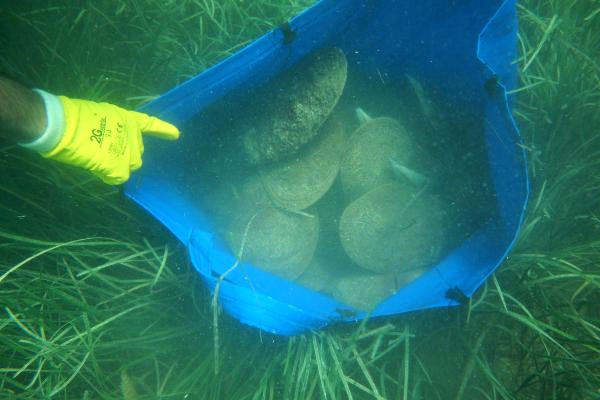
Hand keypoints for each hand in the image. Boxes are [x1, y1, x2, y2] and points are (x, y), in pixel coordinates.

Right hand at [44, 96, 178, 184]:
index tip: (176, 135)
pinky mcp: (120, 165)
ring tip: (97, 159)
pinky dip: (110, 176)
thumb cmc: (72, 117)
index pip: (150, 124)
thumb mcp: (98, 116)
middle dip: (124, 155)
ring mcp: (128, 150)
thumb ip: (109, 128)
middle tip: (102, 151)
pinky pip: (119, 177)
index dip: (163, 130)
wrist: (63, 124)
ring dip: (117, 166)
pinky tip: (99, 170)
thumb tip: (106, 143)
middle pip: (137, 152)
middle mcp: (132, 133)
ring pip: (130, 165)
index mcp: (126, 118)